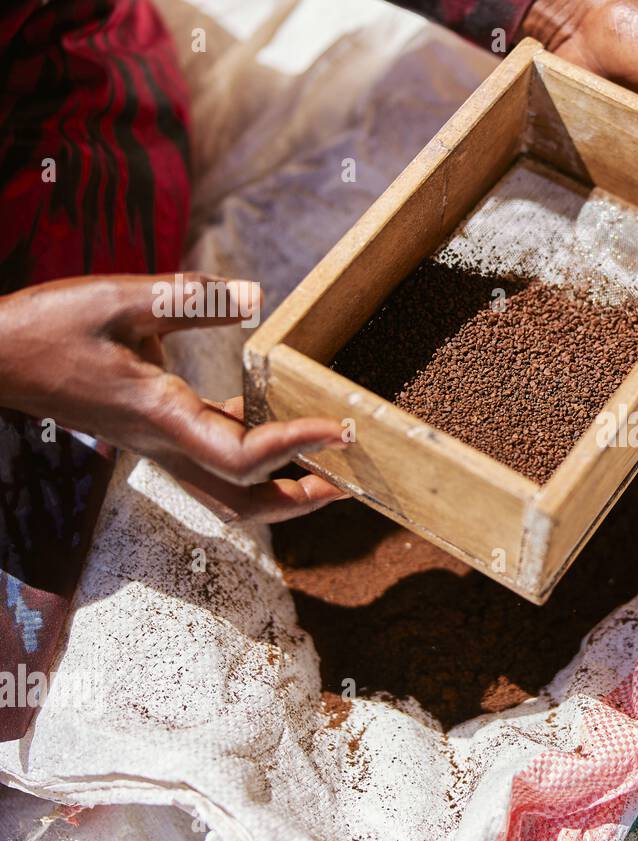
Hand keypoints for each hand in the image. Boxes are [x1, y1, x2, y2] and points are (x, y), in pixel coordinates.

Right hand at [0, 275, 349, 522]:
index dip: (297, 448)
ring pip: (227, 492)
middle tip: (348, 483)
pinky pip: (211, 463)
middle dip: (299, 501)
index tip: (341, 429)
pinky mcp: (152, 433)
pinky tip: (273, 426)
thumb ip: (188, 299)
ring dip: (279, 491)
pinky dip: (251, 458)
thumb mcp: (117, 298)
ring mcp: (157, 445)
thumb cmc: (46, 327)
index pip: (243, 457)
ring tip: (326, 469)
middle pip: (242, 503)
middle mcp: (164, 444)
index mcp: (161, 417)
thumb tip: (256, 296)